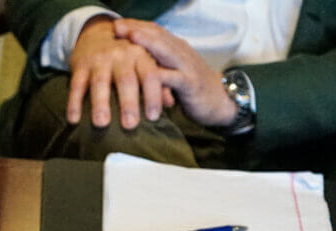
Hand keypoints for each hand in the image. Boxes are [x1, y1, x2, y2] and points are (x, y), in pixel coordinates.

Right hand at [66, 16, 173, 129]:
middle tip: (130, 125)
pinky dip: (74, 103)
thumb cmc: (126, 57)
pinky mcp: (80, 66)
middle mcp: (120, 55)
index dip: (153, 95)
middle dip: (128, 103)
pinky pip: (76, 85)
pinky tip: (73, 120)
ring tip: (102, 123)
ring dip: (100, 103)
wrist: (97, 34)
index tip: (153, 117)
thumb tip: (171, 104)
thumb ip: (159, 82)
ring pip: (100, 82)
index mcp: (140, 54)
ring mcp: (99, 60)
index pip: (150, 74)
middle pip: (126, 80)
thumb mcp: (143, 62)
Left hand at [114, 19, 236, 127]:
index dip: (135, 26)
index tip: (115, 24)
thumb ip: (156, 63)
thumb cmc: (189, 86)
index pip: (154, 31)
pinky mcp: (191, 84)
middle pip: (157, 36)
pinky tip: (149, 74)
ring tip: (132, 37)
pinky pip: (175, 79)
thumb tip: (129, 60)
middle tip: (117, 26)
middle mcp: (180, 52)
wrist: (220, 101)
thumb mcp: (172, 70)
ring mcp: (186, 67)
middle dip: (137, 29)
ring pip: (166, 51)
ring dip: (149, 43)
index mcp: (174, 48)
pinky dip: (163, 76)